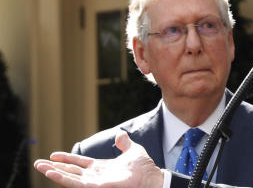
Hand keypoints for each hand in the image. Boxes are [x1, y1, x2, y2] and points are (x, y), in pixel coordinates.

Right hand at [34, 130, 164, 187]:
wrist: (151, 177)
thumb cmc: (144, 168)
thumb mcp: (132, 150)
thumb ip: (124, 143)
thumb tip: (120, 134)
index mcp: (101, 167)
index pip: (80, 163)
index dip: (67, 159)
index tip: (53, 155)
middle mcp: (95, 176)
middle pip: (70, 171)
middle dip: (54, 168)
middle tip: (38, 164)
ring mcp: (94, 182)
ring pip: (70, 178)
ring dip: (54, 173)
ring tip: (40, 167)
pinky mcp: (96, 187)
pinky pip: (76, 184)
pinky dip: (64, 179)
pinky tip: (53, 174)